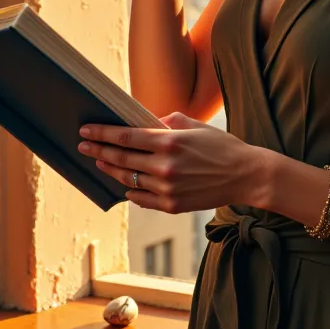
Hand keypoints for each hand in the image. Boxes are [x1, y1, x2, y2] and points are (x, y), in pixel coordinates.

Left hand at [77, 112, 268, 212]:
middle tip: (83, 146)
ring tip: (101, 163)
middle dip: (98, 151)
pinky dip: (131, 191)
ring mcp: (167, 188)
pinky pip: (143, 199)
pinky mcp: (173, 206)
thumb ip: (168, 122)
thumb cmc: (222, 146)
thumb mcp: (196, 125)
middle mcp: (165, 166)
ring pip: (129, 179)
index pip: (125, 137)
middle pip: (121, 158)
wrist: (246, 175)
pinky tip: (125, 185)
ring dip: (111, 170)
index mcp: (170, 142)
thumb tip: (145, 123)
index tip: (86, 130)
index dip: (102, 133)